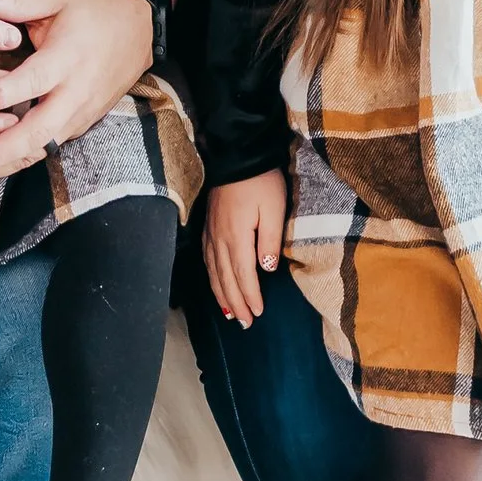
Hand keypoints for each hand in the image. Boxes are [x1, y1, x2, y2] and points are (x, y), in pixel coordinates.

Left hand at [0, 0, 154, 187]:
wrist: (135, 34)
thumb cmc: (87, 12)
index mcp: (68, 57)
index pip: (37, 78)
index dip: (8, 92)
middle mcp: (75, 93)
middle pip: (39, 131)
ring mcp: (77, 116)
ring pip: (39, 149)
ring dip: (1, 165)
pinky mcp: (75, 128)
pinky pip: (43, 149)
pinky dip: (13, 162)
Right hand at [204, 172, 287, 325]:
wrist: (238, 155)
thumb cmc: (261, 182)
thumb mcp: (274, 209)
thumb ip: (270, 241)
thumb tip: (266, 270)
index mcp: (237, 238)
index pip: (243, 276)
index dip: (250, 297)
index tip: (257, 314)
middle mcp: (219, 240)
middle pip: (226, 279)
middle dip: (235, 303)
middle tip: (244, 324)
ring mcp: (211, 233)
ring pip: (214, 272)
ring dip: (221, 295)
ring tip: (230, 313)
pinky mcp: (208, 226)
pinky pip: (207, 259)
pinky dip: (211, 277)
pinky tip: (216, 284)